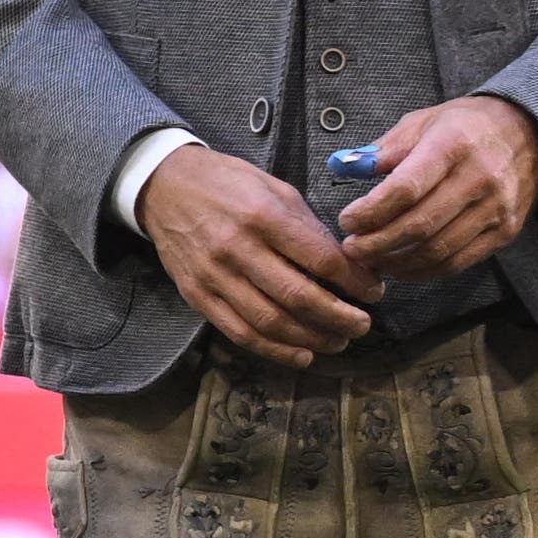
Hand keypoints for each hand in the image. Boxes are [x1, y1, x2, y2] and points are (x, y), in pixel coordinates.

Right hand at [141, 142, 371, 368]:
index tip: (374, 292)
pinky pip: (239, 332)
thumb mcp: (275, 189)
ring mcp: (214, 276)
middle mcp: (238, 249)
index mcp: (263, 217)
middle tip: (363, 325)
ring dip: (312, 338)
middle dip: (340, 318)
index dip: (356, 282)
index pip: (322, 260)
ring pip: (271, 321)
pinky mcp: (197, 295)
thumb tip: (346, 265)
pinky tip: (301, 355)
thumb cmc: (226, 183)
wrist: (164, 187)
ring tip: (337, 341)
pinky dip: (274, 350)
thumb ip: (308, 228)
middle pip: (299, 297)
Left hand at [337, 95, 537, 288]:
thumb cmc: (465, 126)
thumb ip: (383, 149)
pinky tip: (402, 266)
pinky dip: (425, 271)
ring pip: (438, 250)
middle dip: (376, 244)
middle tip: (351, 249)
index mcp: (452, 146)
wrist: (531, 131)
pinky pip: (460, 262)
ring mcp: (497, 209)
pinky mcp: (507, 231)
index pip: (406, 189)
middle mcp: (479, 179)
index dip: (371, 211)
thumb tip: (343, 167)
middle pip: (419, 225)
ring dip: (397, 262)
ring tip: (371, 260)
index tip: (346, 220)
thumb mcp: (422, 122)